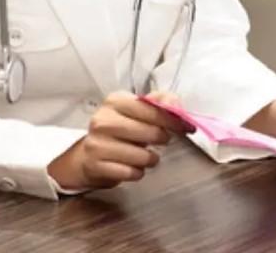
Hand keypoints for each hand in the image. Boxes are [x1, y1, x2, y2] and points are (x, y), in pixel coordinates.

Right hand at [47, 91, 193, 190]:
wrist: (88, 155)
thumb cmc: (120, 130)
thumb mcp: (137, 109)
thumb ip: (161, 101)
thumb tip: (176, 106)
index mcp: (115, 101)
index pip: (153, 108)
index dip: (174, 119)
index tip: (186, 126)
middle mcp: (103, 120)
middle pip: (151, 133)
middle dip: (163, 139)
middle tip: (162, 140)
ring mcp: (97, 144)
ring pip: (143, 156)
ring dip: (150, 158)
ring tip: (144, 154)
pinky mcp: (96, 166)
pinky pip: (131, 173)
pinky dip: (137, 172)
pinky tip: (132, 165)